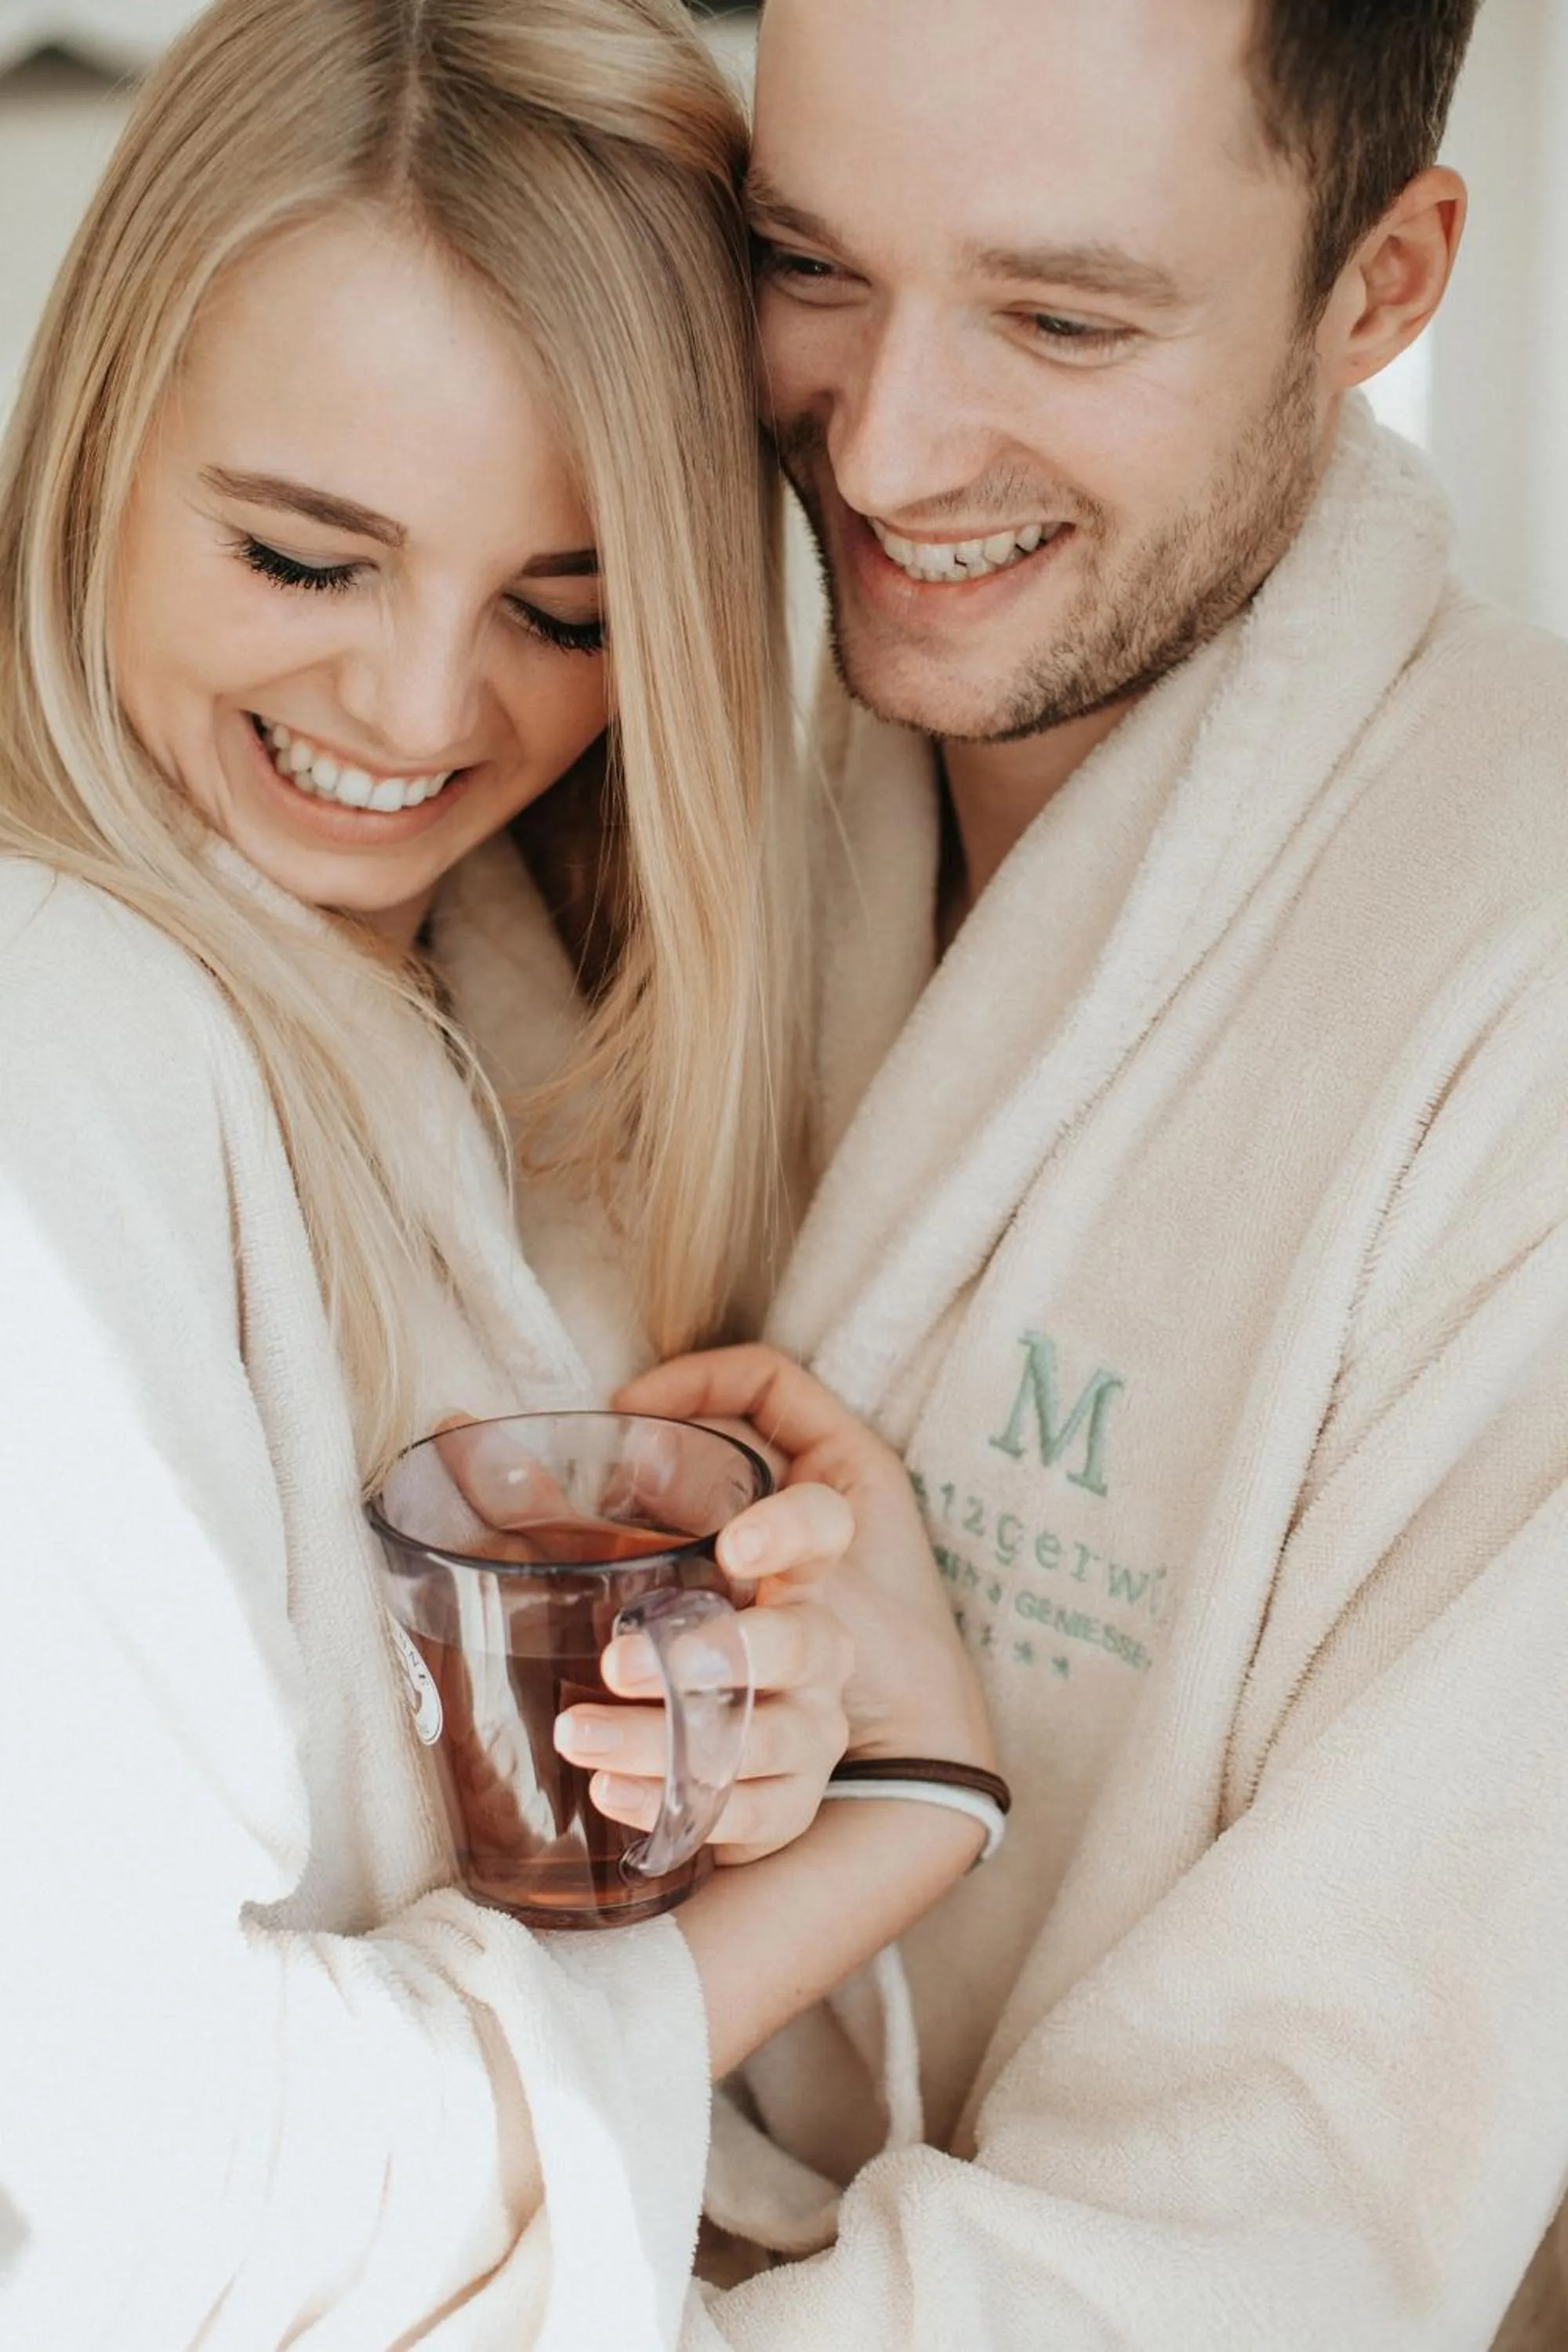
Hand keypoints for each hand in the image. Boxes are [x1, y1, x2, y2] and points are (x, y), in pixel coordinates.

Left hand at [554, 1473, 857, 1865]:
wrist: (666, 1743)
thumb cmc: (635, 1630)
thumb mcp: (594, 1563)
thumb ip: (537, 1500)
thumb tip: (448, 1427)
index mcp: (781, 1570)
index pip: (824, 1525)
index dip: (794, 1528)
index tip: (732, 1546)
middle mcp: (813, 1644)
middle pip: (806, 1641)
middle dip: (716, 1655)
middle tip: (617, 1664)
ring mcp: (809, 1727)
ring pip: (769, 1736)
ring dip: (668, 1741)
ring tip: (579, 1737)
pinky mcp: (789, 1802)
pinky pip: (756, 1812)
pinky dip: (680, 1806)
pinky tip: (612, 1794)